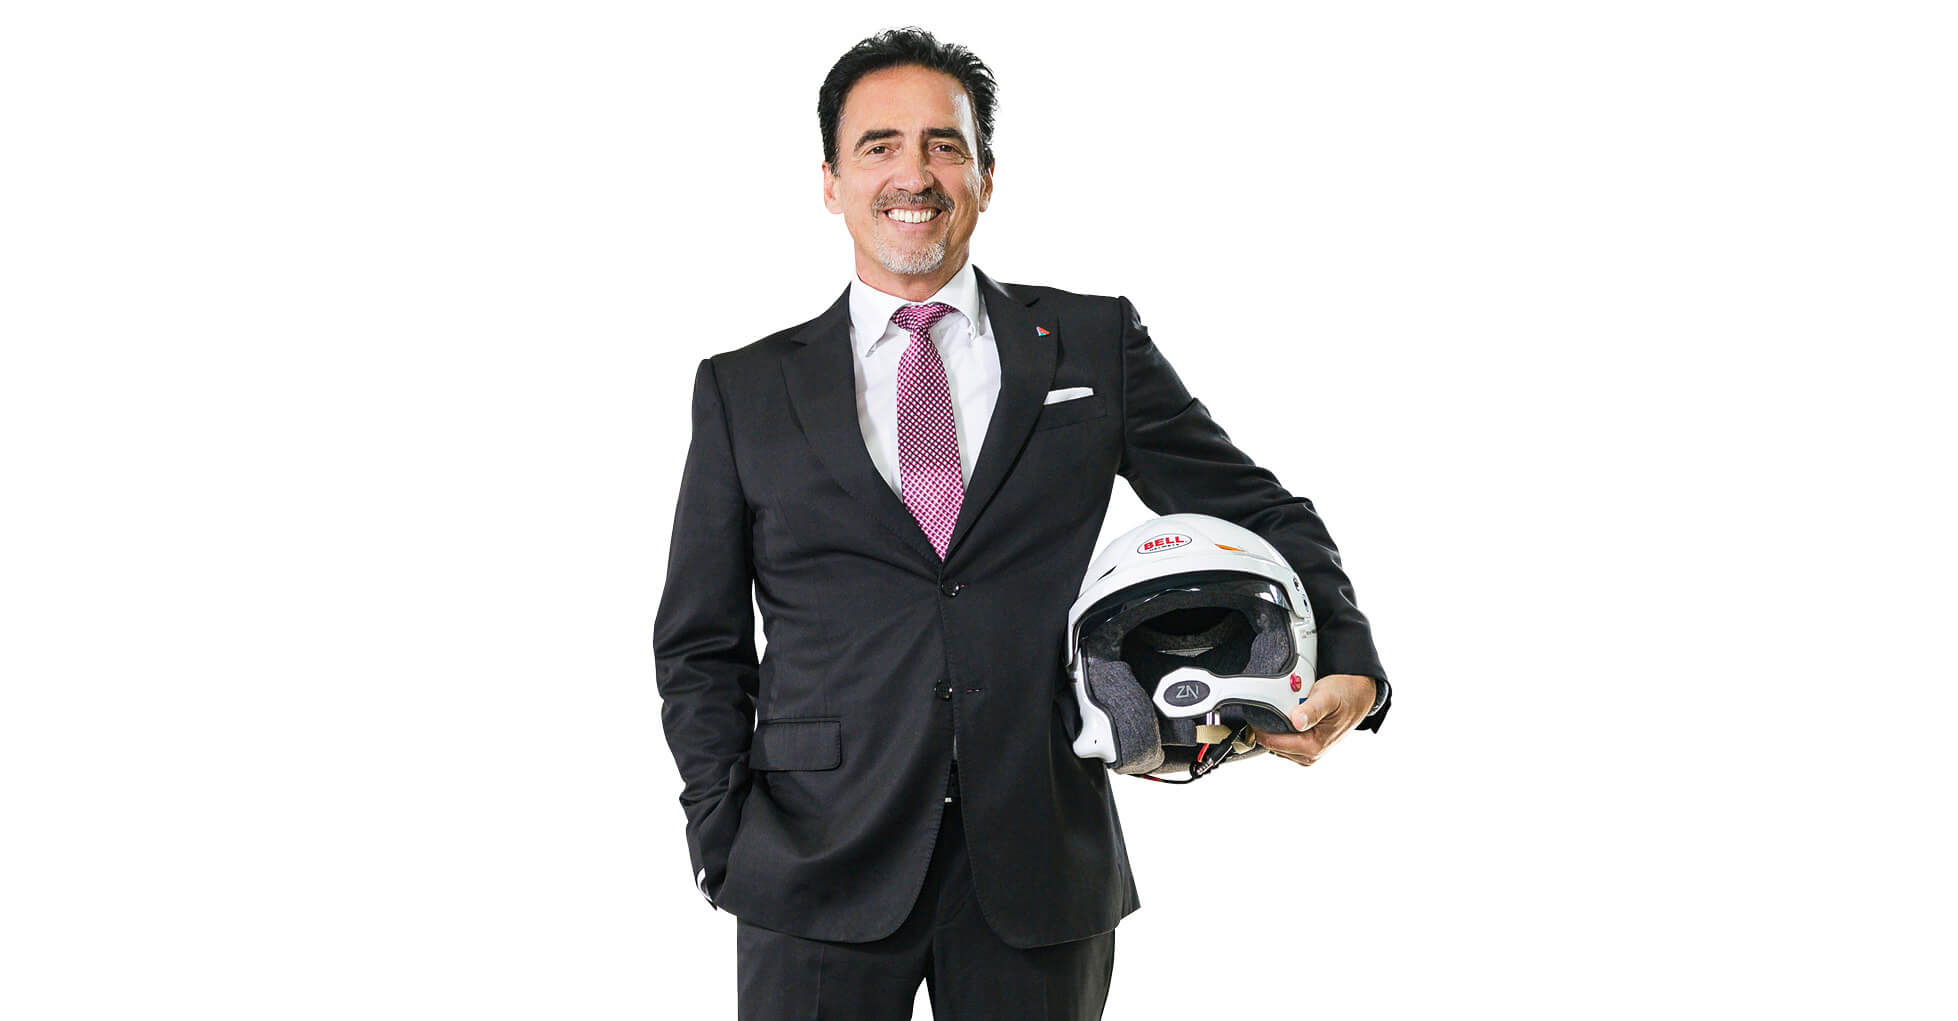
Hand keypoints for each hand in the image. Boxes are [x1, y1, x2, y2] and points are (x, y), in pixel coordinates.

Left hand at [1248, 674, 1376, 767]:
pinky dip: (1282, 730)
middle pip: (1272, 745)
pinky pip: (1284, 742)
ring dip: (1275, 728)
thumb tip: (1297, 721)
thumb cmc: (1344, 695)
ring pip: (1277, 744)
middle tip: (1272, 706)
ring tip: (1284, 710)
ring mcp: (1308, 753)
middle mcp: (1310, 755)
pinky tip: (1287, 716)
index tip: (1254, 711)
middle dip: (1267, 727)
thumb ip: (1311, 710)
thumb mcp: (1326, 697)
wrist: (1358, 696)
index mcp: (1313, 746)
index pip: (1273, 743)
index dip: (1259, 727)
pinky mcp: (1307, 748)